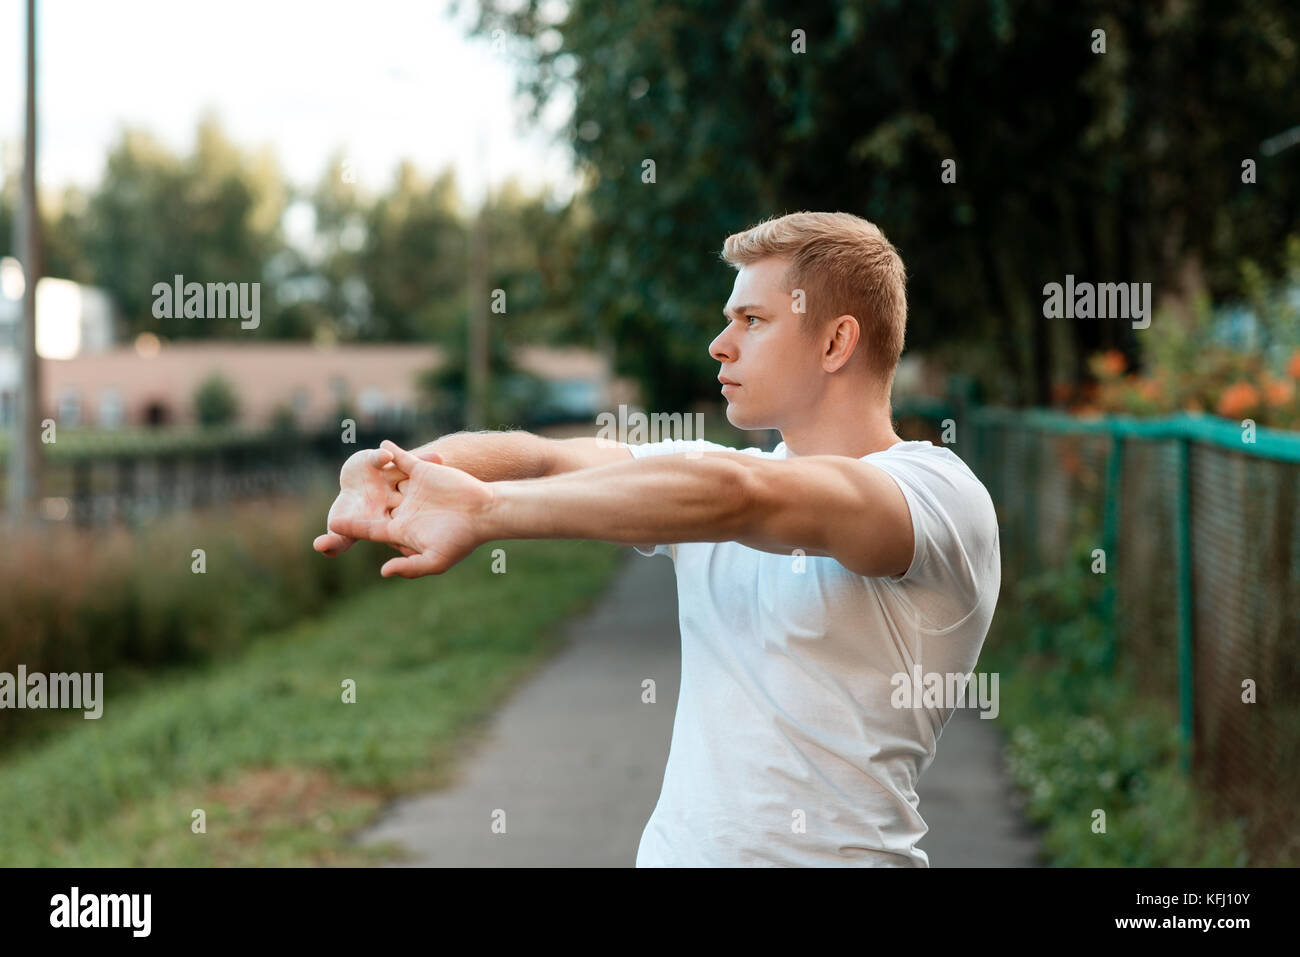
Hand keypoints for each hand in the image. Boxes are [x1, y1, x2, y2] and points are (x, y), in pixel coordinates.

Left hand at [326, 439, 494, 577]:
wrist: (485, 513)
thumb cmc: (462, 539)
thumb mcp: (435, 560)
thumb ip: (409, 567)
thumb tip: (383, 572)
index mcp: (403, 529)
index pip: (372, 528)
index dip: (353, 526)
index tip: (333, 526)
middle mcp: (406, 509)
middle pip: (377, 505)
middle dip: (361, 502)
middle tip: (339, 500)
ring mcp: (414, 489)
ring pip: (387, 481)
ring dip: (373, 475)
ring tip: (352, 469)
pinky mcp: (424, 472)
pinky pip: (404, 459)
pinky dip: (392, 451)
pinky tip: (381, 444)